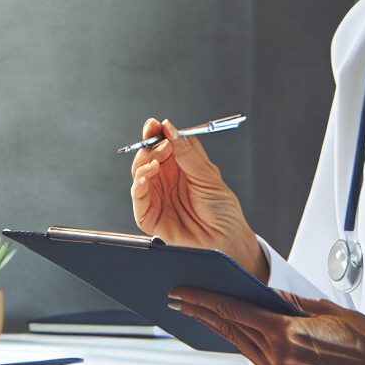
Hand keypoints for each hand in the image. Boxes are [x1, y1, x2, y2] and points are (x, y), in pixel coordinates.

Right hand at [129, 117, 266, 278]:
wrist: (226, 240)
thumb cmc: (222, 210)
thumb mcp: (208, 176)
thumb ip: (187, 153)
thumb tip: (171, 128)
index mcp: (180, 165)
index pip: (162, 143)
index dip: (156, 133)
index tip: (153, 124)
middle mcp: (166, 179)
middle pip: (147, 156)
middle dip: (149, 147)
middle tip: (161, 145)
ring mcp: (157, 196)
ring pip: (139, 174)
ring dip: (142, 164)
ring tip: (154, 162)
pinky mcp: (151, 216)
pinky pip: (138, 199)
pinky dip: (138, 186)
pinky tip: (144, 177)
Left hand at [168, 287, 364, 364]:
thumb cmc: (357, 333)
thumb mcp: (317, 305)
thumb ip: (283, 299)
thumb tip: (259, 291)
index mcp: (286, 335)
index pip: (234, 312)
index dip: (204, 300)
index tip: (184, 292)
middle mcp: (278, 356)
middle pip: (230, 328)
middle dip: (202, 311)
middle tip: (179, 297)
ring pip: (238, 341)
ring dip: (215, 324)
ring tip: (195, 308)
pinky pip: (251, 352)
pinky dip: (236, 336)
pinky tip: (225, 325)